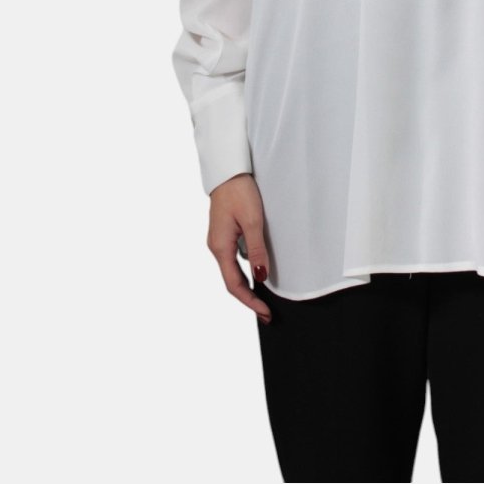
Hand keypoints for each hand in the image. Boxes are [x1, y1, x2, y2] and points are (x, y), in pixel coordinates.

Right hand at [208, 173, 272, 323]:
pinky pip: (234, 258)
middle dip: (249, 298)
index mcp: (220, 247)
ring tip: (264, 297)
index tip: (264, 313)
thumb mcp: (252, 220)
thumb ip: (257, 249)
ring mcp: (220, 241)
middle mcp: (217, 247)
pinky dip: (245, 269)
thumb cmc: (239, 191)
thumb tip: (260, 276)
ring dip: (247, 284)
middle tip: (266, 312)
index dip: (249, 301)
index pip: (234, 285)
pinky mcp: (225, 233)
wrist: (227, 170)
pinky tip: (257, 271)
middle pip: (232, 281)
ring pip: (232, 270)